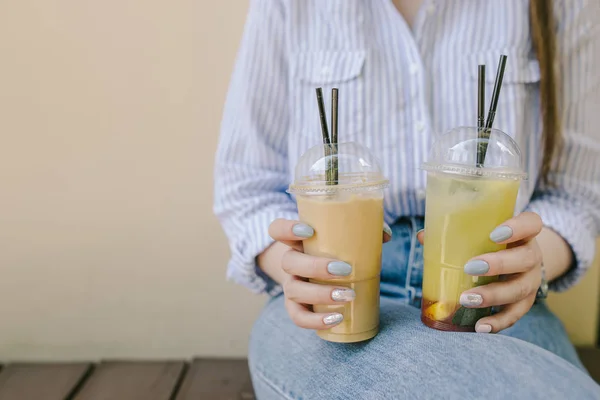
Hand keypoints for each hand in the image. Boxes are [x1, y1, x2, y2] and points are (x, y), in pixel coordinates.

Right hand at [261, 218, 391, 329]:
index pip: (276, 229)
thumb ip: (365, 230)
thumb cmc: (335, 252)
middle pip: (289, 261)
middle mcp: (290, 262)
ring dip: (321, 294)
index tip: (310, 231)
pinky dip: (316, 320)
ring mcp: (291, 285)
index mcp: (297, 240)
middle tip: (345, 269)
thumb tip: (386, 236)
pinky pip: (298, 317)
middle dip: (316, 267)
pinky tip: (337, 318)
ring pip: (293, 290)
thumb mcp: (344, 238)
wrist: (319, 276)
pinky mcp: (296, 307)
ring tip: (348, 295)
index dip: (286, 229)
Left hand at [418, 212, 543, 332]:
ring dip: (493, 296)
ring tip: (466, 299)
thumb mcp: (481, 234)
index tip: (495, 234)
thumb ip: (454, 233)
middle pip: (526, 258)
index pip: (531, 223)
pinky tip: (480, 326)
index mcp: (522, 233)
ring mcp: (531, 281)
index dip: (518, 227)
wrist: (518, 264)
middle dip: (499, 264)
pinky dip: (497, 322)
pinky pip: (515, 314)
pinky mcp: (525, 302)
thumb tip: (422, 236)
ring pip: (520, 289)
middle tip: (470, 267)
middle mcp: (532, 256)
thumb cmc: (491, 244)